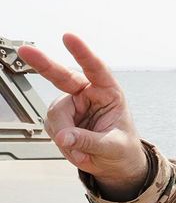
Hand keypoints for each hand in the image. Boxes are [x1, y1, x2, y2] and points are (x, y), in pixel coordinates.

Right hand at [17, 34, 147, 200]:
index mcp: (108, 93)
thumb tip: (64, 137)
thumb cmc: (123, 149)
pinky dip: (63, 145)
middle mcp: (87, 95)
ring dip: (65, 136)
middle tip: (25, 51)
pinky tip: (77, 152)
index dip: (82, 53)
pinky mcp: (60, 120)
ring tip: (83, 152)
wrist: (116, 164)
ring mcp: (71, 107)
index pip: (96, 69)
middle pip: (61, 76)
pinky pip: (52, 129)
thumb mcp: (113, 147)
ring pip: (55, 114)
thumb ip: (89, 140)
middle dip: (43, 64)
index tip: (69, 37)